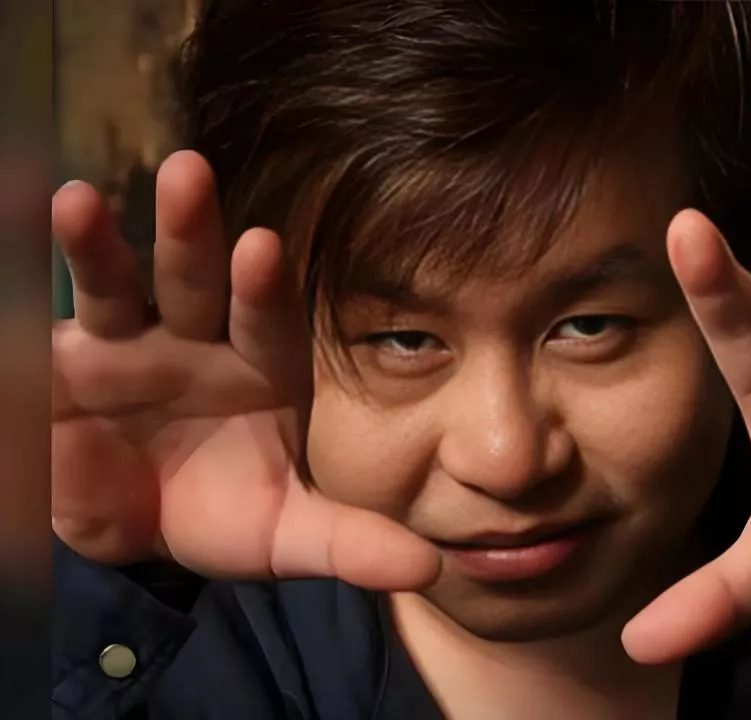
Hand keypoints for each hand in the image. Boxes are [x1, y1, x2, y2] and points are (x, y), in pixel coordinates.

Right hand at [52, 151, 439, 589]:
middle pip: (195, 280)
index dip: (263, 288)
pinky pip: (48, 322)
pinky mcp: (66, 362)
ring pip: (118, 285)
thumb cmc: (232, 514)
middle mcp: (198, 340)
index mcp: (264, 366)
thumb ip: (353, 542)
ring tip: (78, 201)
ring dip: (100, 244)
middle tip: (188, 174)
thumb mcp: (289, 535)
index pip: (267, 320)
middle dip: (188, 232)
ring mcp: (129, 343)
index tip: (262, 247)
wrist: (150, 529)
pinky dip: (33, 283)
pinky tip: (23, 227)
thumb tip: (429, 569)